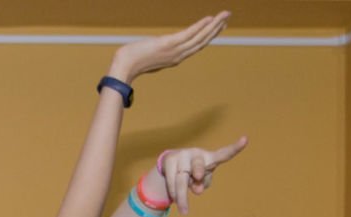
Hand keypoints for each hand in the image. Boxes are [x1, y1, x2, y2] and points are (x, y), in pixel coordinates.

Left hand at [109, 10, 228, 83]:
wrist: (123, 67)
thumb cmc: (131, 62)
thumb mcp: (148, 56)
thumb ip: (157, 52)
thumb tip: (155, 48)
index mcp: (174, 58)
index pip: (196, 45)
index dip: (208, 36)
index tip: (217, 26)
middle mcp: (178, 56)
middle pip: (202, 41)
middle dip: (216, 29)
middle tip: (227, 17)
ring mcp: (174, 51)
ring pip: (199, 38)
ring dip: (214, 26)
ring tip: (225, 15)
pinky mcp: (169, 45)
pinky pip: (189, 34)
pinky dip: (200, 27)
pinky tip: (209, 19)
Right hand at [159, 136, 247, 214]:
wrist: (170, 163)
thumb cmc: (192, 173)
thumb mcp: (201, 179)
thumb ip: (202, 184)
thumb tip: (197, 190)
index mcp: (210, 158)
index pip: (224, 154)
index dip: (235, 148)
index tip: (245, 139)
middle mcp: (197, 154)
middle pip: (198, 166)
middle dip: (198, 171)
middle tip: (199, 177)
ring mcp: (182, 155)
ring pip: (182, 179)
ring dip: (182, 197)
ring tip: (184, 211)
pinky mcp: (169, 160)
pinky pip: (171, 180)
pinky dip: (174, 192)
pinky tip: (175, 200)